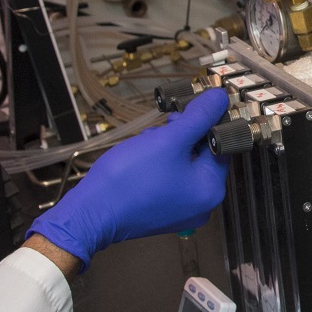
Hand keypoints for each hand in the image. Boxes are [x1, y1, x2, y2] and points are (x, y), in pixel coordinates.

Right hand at [28, 87, 230, 267]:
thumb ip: (198, 118)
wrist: (91, 212)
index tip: (194, 106)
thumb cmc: (129, 180)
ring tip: (148, 140)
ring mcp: (180, 210)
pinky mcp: (161, 210)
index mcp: (210, 190)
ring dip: (168, 146)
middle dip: (183, 134)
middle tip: (167, 122)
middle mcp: (200, 204)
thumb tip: (219, 100)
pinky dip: (159, 162)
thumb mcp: (168, 140)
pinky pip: (169, 178)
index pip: (221, 146)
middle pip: (202, 155)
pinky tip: (142, 154)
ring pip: (183, 164)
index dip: (207, 122)